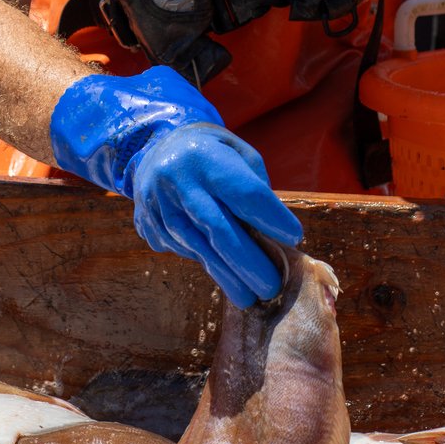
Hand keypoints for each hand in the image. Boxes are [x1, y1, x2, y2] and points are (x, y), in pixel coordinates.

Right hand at [49, 67, 302, 306]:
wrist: (156, 147)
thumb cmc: (212, 152)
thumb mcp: (238, 153)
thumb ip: (255, 188)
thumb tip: (272, 235)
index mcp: (204, 156)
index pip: (243, 192)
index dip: (271, 218)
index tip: (295, 237)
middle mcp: (176, 180)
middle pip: (217, 228)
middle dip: (249, 261)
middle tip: (273, 285)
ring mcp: (158, 205)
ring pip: (198, 247)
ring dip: (228, 276)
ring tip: (252, 296)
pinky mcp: (149, 225)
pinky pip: (183, 250)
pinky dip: (207, 264)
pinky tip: (226, 276)